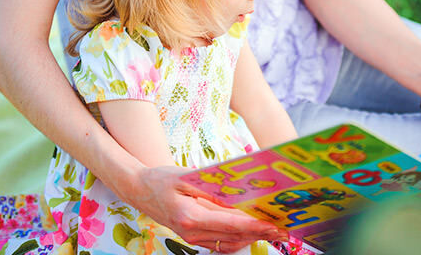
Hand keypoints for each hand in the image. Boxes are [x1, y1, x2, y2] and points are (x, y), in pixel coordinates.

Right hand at [117, 165, 287, 252]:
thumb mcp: (186, 177)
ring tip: (271, 230)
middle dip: (259, 233)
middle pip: (233, 237)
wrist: (139, 190)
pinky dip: (238, 239)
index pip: (230, 223)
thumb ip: (211, 188)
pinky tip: (250, 232)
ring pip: (228, 244)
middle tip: (281, 228)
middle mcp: (192, 232)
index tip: (271, 224)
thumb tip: (237, 195)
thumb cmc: (161, 179)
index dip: (253, 225)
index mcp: (190, 215)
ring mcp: (191, 238)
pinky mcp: (192, 238)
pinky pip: (220, 244)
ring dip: (251, 238)